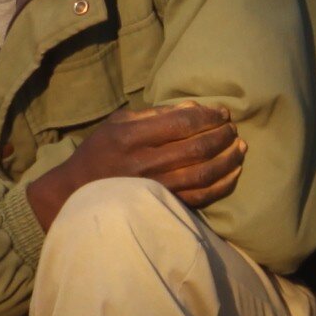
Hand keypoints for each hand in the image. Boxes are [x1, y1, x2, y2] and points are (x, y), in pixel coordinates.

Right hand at [24, 101, 244, 228]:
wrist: (77, 193)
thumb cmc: (100, 152)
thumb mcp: (118, 123)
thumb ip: (155, 114)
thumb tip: (195, 109)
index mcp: (130, 137)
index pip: (181, 122)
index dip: (208, 117)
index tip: (223, 113)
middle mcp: (143, 163)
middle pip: (197, 147)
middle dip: (222, 136)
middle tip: (233, 129)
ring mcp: (153, 188)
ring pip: (204, 173)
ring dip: (228, 159)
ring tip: (239, 148)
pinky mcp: (161, 206)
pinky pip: (201, 197)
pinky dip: (223, 184)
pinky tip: (232, 172)